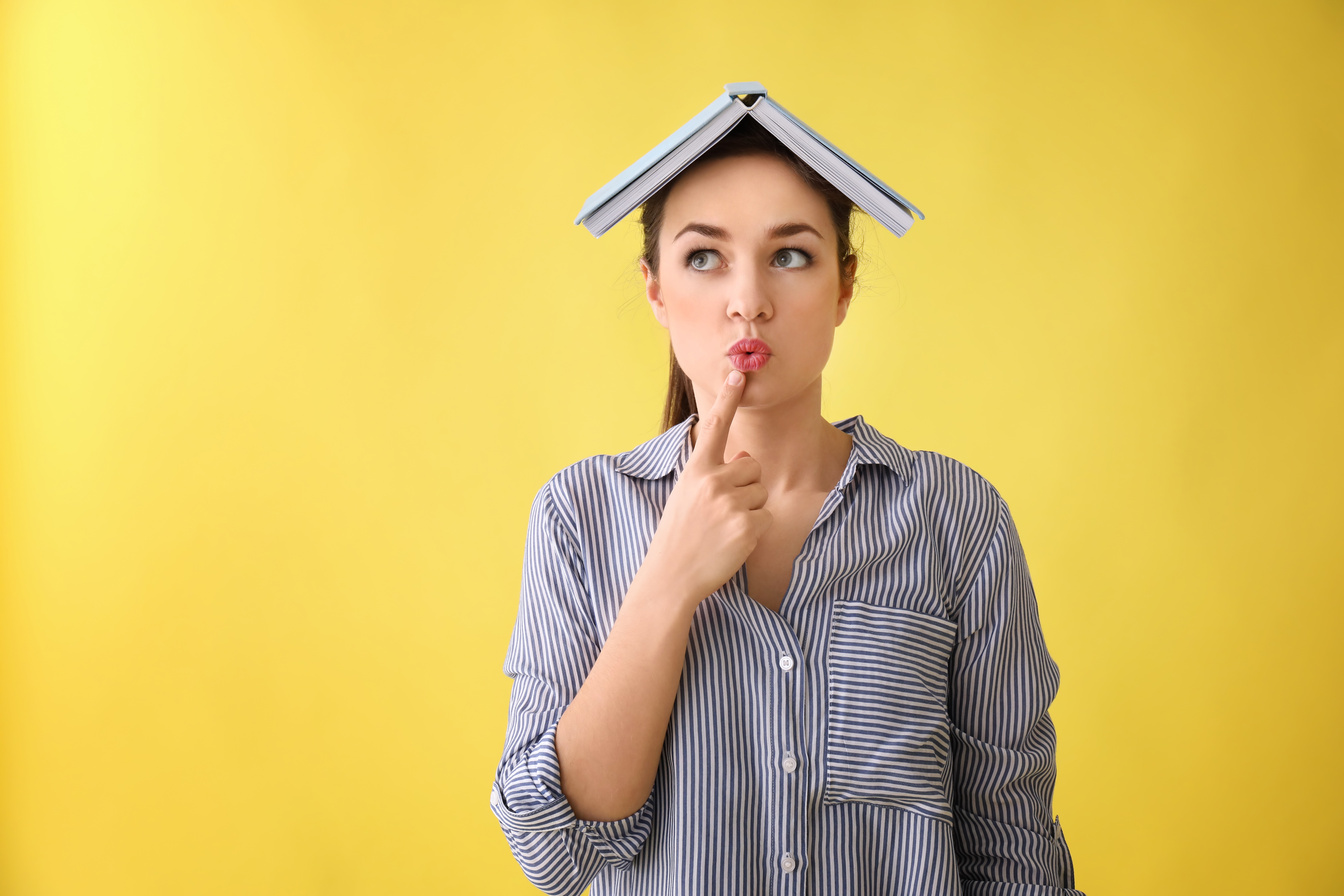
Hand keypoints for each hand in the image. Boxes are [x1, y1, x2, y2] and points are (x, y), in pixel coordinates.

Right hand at [641, 370, 772, 604]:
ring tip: (724, 528)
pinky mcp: (747, 526)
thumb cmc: (680, 536)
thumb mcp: (688, 496)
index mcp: (696, 470)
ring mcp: (730, 503)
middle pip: (754, 467)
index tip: (739, 376)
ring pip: (762, 492)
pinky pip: (767, 517)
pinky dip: (755, 531)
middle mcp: (713, 481)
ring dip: (751, 509)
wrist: (671, 576)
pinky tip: (733, 542)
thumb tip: (747, 457)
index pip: (714, 428)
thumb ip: (714, 473)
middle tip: (722, 512)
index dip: (727, 400)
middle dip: (747, 487)